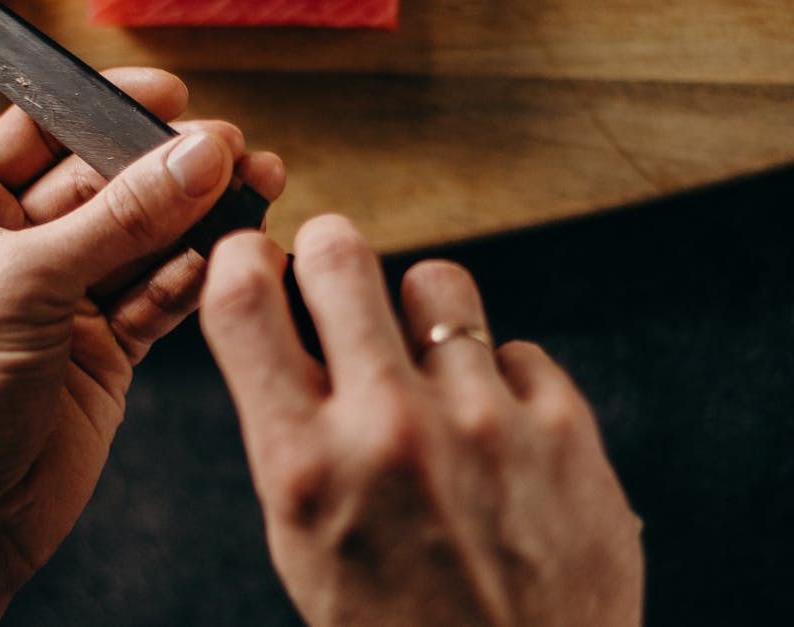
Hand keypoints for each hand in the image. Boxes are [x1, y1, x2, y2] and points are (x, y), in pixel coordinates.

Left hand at [0, 67, 284, 625]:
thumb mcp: (27, 279)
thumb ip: (122, 217)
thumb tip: (197, 157)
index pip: (44, 130)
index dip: (109, 109)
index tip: (173, 99)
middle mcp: (12, 247)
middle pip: (106, 184)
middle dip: (168, 170)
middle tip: (233, 153)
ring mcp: (60, 300)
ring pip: (142, 242)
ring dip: (194, 221)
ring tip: (253, 193)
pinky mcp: (100, 351)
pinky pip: (156, 299)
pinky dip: (189, 280)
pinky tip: (222, 259)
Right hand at [201, 216, 642, 625]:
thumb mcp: (303, 540)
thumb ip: (290, 432)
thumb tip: (286, 327)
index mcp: (303, 467)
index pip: (243, 300)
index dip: (240, 260)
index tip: (255, 259)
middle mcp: (389, 430)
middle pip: (340, 254)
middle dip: (329, 252)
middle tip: (336, 275)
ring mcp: (483, 423)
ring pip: (438, 282)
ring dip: (422, 311)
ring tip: (427, 361)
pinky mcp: (564, 430)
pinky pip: (516, 348)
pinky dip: (497, 379)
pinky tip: (494, 432)